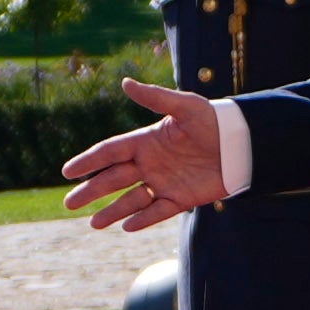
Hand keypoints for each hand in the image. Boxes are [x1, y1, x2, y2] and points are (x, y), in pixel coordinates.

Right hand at [57, 81, 231, 226]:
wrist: (242, 144)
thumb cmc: (214, 120)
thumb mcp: (185, 106)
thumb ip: (155, 97)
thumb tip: (125, 82)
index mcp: (146, 140)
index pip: (110, 152)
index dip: (88, 161)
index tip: (67, 171)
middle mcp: (150, 163)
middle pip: (113, 179)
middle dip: (91, 191)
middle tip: (69, 203)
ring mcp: (164, 182)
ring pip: (131, 200)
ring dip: (112, 211)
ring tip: (92, 224)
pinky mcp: (181, 198)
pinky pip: (157, 211)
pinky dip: (142, 219)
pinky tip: (126, 226)